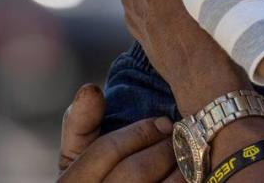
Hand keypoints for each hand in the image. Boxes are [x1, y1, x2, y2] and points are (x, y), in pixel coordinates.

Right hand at [57, 83, 181, 181]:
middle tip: (183, 138)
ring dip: (181, 171)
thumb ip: (81, 123)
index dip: (140, 132)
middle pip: (135, 172)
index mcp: (71, 182)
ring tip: (192, 158)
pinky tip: (193, 177)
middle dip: (164, 150)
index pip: (106, 150)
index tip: (164, 122)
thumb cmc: (93, 178)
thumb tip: (91, 89)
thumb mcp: (77, 155)